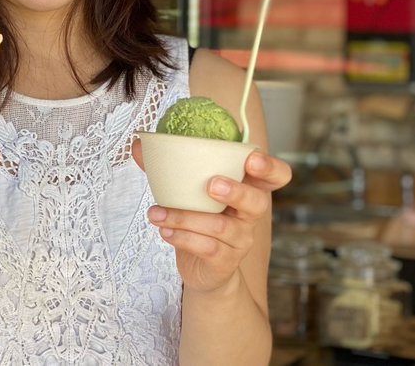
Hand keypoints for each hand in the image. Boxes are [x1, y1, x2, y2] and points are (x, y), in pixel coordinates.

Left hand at [133, 140, 290, 292]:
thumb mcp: (187, 192)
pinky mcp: (226, 261)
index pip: (276, 176)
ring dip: (185, 217)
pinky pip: (207, 248)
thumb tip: (138, 145)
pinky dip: (183, 238)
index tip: (252, 158)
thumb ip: (167, 168)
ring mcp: (240, 239)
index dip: (270, 167)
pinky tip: (165, 232)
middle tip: (211, 185)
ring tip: (156, 213)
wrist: (201, 268)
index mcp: (247, 189)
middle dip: (236, 191)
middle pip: (257, 202)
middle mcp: (250, 214)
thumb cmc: (198, 219)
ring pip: (221, 226)